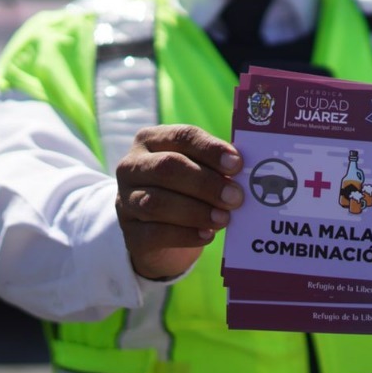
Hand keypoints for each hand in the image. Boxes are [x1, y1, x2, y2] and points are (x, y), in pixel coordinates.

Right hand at [115, 125, 244, 279]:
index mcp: (152, 140)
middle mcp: (132, 166)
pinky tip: (207, 235)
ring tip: (224, 218)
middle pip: (167, 168)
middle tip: (235, 197)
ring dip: (196, 211)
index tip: (237, 164)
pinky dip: (185, 235)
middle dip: (205, 183)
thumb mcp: (199, 171)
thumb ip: (217, 167)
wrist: (161, 234)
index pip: (182, 137)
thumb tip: (245, 172)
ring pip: (157, 202)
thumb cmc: (187, 190)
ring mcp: (126, 200)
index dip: (210, 149)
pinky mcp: (130, 233)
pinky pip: (155, 233)